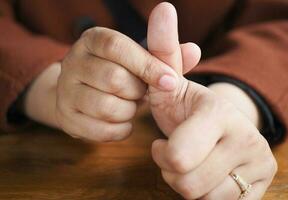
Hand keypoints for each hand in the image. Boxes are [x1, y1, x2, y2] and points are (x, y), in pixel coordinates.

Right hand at [56, 26, 184, 141]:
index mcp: (93, 40)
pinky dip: (121, 129)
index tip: (171, 81)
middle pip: (113, 79)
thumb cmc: (123, 72)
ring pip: (106, 107)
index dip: (147, 65)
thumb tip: (194, 50)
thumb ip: (167, 56)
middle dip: (137, 92)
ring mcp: (65, 91)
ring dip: (129, 111)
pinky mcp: (65, 117)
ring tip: (130, 105)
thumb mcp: (143, 59)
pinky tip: (123, 120)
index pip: (117, 47)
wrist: (87, 91)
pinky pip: (101, 130)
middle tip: (141, 93)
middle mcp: (72, 61)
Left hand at [148, 3, 276, 198]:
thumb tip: (163, 7)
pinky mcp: (259, 188)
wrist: (219, 128)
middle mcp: (247, 139)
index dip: (163, 155)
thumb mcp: (171, 82)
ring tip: (192, 163)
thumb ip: (163, 50)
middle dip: (172, 171)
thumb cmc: (188, 109)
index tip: (162, 143)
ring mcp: (258, 166)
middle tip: (176, 154)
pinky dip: (204, 195)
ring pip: (202, 197)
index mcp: (219, 114)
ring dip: (186, 183)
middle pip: (187, 182)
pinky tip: (206, 174)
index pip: (177, 158)